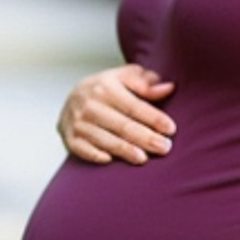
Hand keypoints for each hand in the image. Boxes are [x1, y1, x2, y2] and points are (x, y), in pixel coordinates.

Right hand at [58, 63, 175, 164]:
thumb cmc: (106, 89)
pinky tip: (110, 161)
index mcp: (105, 86)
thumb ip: (146, 83)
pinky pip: (82, 149)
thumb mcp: (124, 78)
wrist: (72, 97)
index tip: (171, 129)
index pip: (134, 105)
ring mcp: (78, 122)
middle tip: (165, 148)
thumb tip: (168, 88)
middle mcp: (89, 104)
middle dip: (145, 137)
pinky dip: (95, 155)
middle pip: (122, 125)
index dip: (153, 118)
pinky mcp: (69, 137)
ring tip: (144, 158)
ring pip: (105, 139)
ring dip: (125, 150)